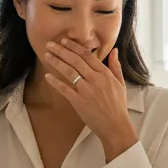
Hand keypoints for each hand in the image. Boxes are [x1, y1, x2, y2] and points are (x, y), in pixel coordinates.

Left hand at [43, 39, 138, 161]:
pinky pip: (64, 89)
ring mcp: (86, 90)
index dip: (74, 47)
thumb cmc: (118, 105)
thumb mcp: (120, 83)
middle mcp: (95, 79)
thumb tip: (114, 50)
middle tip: (50, 44)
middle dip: (61, 51)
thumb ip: (116, 65)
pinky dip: (55, 82)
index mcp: (105, 74)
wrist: (115, 125)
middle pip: (75, 60)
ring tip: (47, 56)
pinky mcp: (79, 102)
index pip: (87, 55)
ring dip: (56, 62)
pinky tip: (47, 76)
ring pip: (69, 72)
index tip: (64, 41)